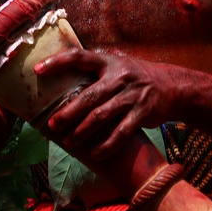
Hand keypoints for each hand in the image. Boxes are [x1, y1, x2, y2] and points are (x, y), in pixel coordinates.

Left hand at [36, 49, 181, 158]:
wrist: (174, 87)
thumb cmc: (136, 78)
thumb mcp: (118, 66)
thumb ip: (95, 73)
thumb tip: (61, 85)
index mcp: (109, 62)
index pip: (79, 57)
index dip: (57, 62)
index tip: (37, 70)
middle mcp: (120, 76)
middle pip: (88, 96)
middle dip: (67, 113)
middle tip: (51, 125)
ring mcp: (132, 95)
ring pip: (101, 116)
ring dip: (82, 132)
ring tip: (68, 142)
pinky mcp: (143, 113)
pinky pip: (121, 132)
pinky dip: (106, 145)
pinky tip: (95, 153)